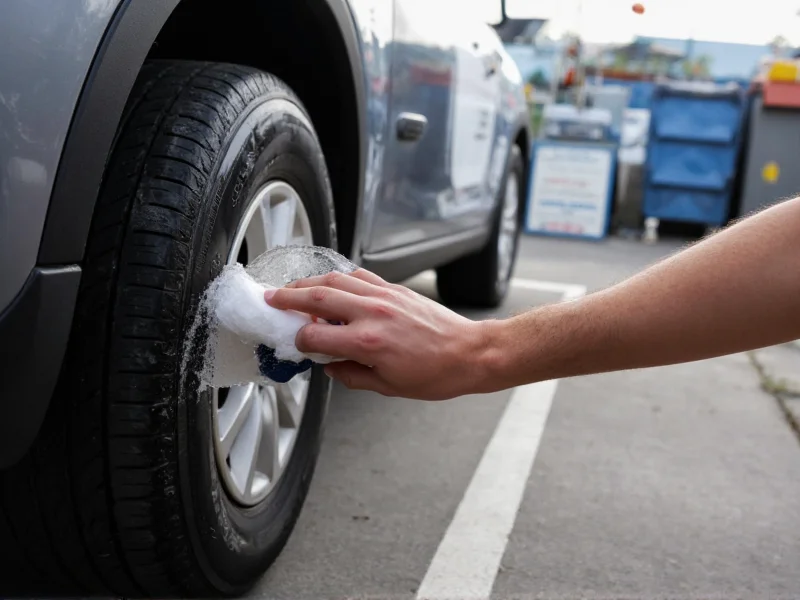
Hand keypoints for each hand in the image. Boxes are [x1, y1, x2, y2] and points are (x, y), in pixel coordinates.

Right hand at [264, 269, 492, 399]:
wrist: (469, 353)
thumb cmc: (435, 374)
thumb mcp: (386, 387)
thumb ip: (350, 375)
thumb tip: (330, 366)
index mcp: (366, 343)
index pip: (314, 336)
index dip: (298, 342)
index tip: (295, 344)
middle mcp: (371, 313)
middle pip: (315, 297)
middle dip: (287, 297)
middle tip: (270, 299)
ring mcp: (383, 296)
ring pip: (335, 279)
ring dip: (309, 281)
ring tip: (294, 288)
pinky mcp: (394, 289)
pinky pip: (359, 275)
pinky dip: (340, 277)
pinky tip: (332, 283)